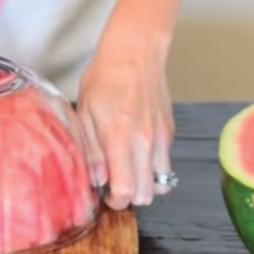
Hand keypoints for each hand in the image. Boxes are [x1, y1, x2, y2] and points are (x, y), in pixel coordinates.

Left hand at [77, 33, 175, 209]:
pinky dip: (152, 167)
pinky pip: (165, 163)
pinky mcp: (169, 132)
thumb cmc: (104, 78)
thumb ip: (91, 150)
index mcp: (120, 138)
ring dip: (144, 184)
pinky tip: (136, 152)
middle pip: (147, 194)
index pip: (127, 191)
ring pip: (162, 183)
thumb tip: (97, 180)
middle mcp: (145, 142)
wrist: (135, 52)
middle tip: (113, 184)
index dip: (116, 201)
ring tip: (127, 170)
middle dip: (130, 196)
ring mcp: (161, 138)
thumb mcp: (84, 112)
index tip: (105, 195)